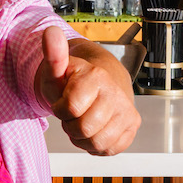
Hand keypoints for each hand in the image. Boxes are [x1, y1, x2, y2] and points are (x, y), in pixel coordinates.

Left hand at [35, 27, 140, 155]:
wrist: (100, 85)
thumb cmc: (73, 81)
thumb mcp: (57, 70)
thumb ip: (53, 54)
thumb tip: (50, 32)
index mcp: (97, 77)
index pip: (70, 108)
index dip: (60, 109)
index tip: (63, 100)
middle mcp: (117, 94)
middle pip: (83, 129)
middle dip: (70, 125)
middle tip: (73, 113)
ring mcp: (127, 112)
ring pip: (96, 143)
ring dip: (82, 137)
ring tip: (82, 121)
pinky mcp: (132, 128)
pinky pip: (108, 149)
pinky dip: (95, 145)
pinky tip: (94, 129)